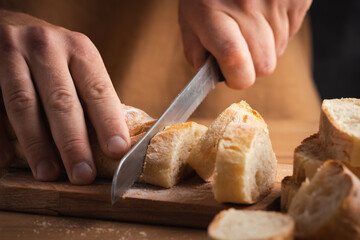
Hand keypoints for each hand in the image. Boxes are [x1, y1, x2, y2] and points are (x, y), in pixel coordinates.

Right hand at [0, 10, 130, 183]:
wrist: (11, 24)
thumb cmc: (54, 54)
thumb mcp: (77, 62)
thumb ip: (90, 94)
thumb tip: (112, 140)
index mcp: (79, 49)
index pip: (97, 90)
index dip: (108, 122)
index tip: (117, 150)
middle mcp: (47, 48)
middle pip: (61, 101)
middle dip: (73, 142)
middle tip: (82, 174)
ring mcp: (12, 54)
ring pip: (23, 105)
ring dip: (36, 144)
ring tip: (48, 173)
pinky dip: (0, 136)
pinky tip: (7, 160)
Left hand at [179, 0, 311, 88]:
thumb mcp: (189, 16)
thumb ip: (195, 50)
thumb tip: (210, 74)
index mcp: (213, 14)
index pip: (235, 59)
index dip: (237, 78)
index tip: (232, 75)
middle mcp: (246, 6)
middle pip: (264, 66)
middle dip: (252, 65)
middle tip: (240, 47)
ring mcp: (275, 1)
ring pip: (277, 52)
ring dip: (264, 46)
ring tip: (250, 24)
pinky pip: (291, 34)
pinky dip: (277, 31)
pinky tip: (263, 14)